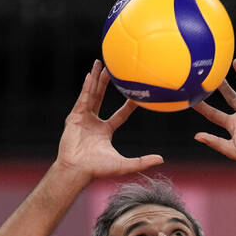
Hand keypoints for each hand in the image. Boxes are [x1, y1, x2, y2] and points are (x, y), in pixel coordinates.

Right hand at [56, 60, 162, 181]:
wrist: (77, 170)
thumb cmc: (98, 170)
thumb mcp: (124, 165)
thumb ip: (142, 162)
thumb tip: (161, 160)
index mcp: (105, 132)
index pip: (120, 115)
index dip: (128, 105)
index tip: (136, 95)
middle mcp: (94, 123)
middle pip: (101, 98)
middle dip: (106, 83)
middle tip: (113, 69)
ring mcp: (83, 119)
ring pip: (91, 94)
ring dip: (95, 79)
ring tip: (99, 64)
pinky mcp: (74, 118)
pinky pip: (82, 99)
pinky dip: (86, 87)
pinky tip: (90, 75)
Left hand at [194, 56, 235, 167]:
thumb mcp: (233, 150)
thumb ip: (215, 142)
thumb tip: (197, 136)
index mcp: (233, 125)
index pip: (213, 114)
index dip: (202, 106)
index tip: (191, 97)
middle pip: (230, 96)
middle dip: (222, 86)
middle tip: (213, 73)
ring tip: (235, 61)